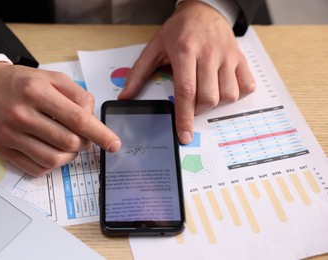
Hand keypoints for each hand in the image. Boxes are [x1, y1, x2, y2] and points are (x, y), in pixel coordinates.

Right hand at [0, 62, 120, 176]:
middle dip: (84, 143)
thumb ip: (78, 95)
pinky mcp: (3, 150)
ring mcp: (10, 135)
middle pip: (68, 142)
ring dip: (70, 155)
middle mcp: (21, 114)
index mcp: (36, 91)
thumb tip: (93, 120)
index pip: (77, 119)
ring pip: (54, 159)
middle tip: (83, 136)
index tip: (114, 144)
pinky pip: (37, 168)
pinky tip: (52, 150)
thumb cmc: (21, 82)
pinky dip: (52, 163)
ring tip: (68, 143)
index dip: (100, 134)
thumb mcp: (52, 77)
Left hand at [118, 1, 254, 143]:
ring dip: (216, 103)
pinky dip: (237, 94)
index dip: (184, 117)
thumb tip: (125, 96)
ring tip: (206, 93)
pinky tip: (223, 88)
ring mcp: (228, 56)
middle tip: (191, 103)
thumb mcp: (155, 47)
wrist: (203, 9)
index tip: (183, 135)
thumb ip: (139, 73)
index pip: (186, 92)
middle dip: (198, 110)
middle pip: (208, 98)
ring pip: (228, 95)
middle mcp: (209, 54)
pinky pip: (246, 86)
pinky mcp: (240, 58)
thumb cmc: (178, 30)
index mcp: (185, 51)